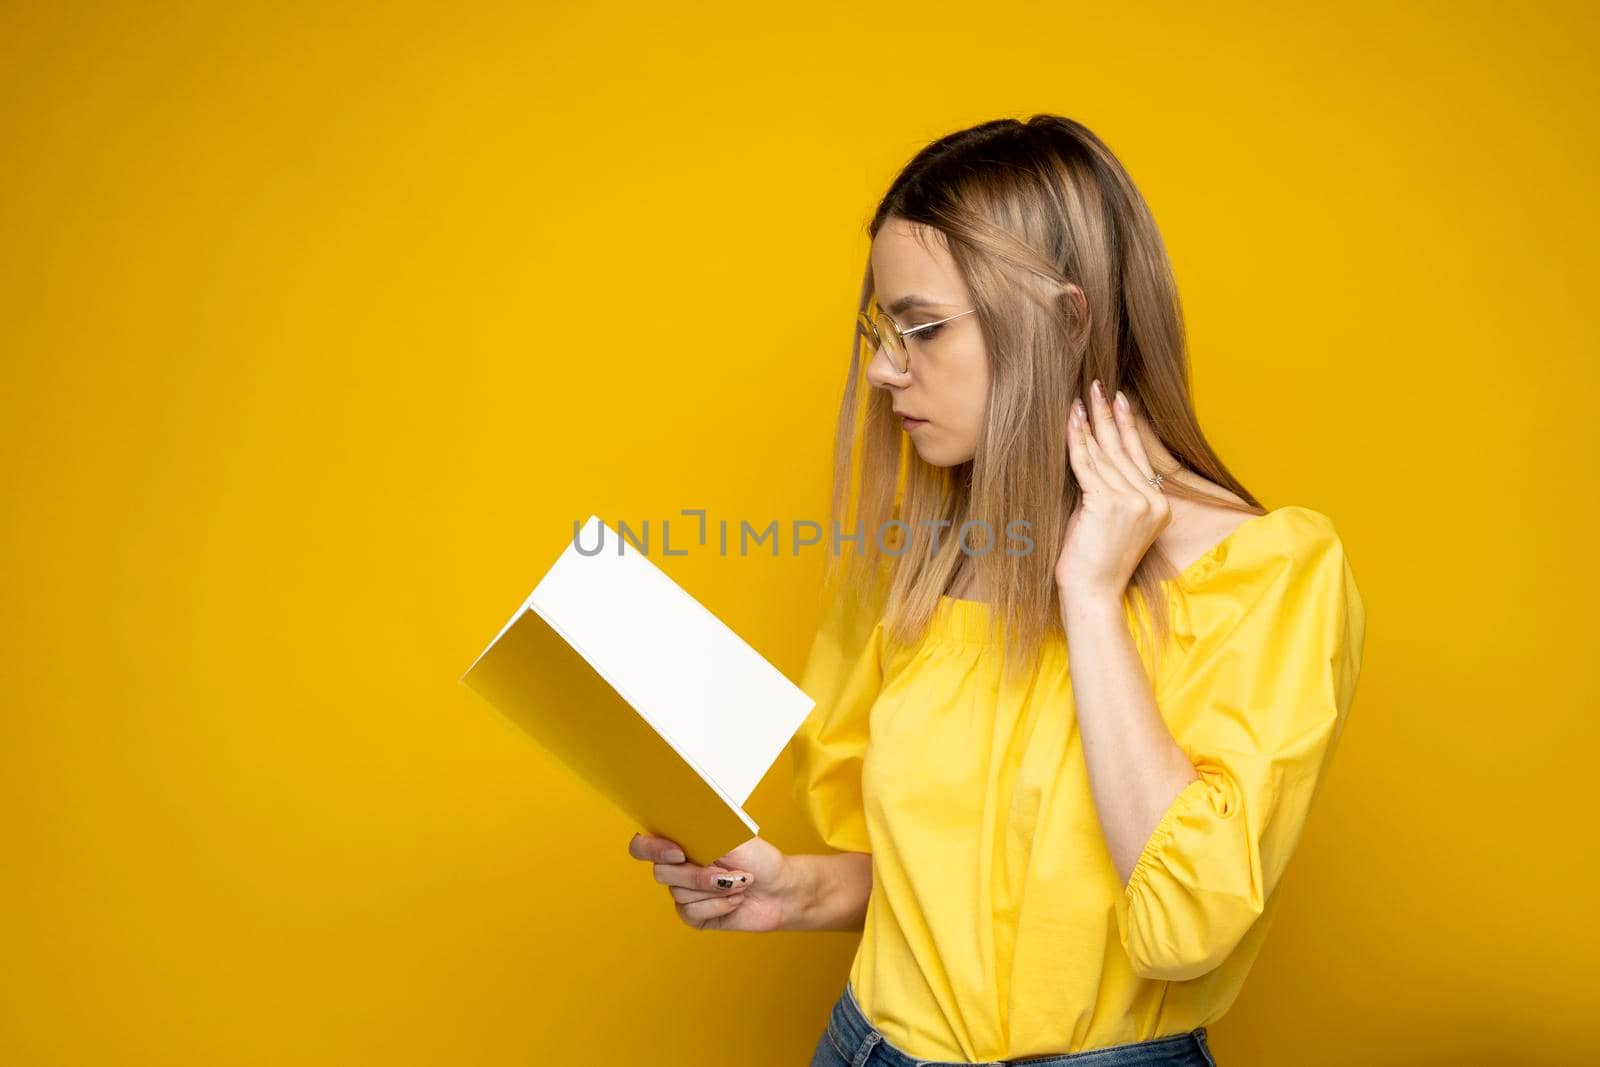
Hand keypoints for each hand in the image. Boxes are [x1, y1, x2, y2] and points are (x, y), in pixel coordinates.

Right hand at [627, 832, 794, 931]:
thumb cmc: (758, 857)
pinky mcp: (695, 915)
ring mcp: (684, 892)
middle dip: (698, 875)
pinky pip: (691, 913)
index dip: (652, 849)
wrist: (781, 889)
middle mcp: (677, 867)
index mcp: (680, 842)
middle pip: (661, 873)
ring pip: (679, 894)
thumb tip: (680, 815)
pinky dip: (718, 907)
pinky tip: (734, 901)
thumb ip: (702, 827)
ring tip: (740, 884)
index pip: (643, 845)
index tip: (678, 852)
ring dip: (715, 890)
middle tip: (727, 873)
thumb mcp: (732, 834)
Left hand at [1058, 379, 1171, 600]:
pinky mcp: (1108, 505)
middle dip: (1108, 415)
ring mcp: (1133, 503)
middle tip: (1097, 386)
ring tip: (1080, 399)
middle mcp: (1152, 501)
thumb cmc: (1093, 563)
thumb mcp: (1109, 521)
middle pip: (1123, 450)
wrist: (1092, 594)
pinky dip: (1076, 442)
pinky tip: (1070, 421)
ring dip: (1089, 423)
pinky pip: (1087, 466)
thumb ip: (1109, 491)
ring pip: (1104, 455)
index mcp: (1159, 506)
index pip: (1139, 457)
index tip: (1119, 401)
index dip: (1126, 427)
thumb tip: (1092, 456)